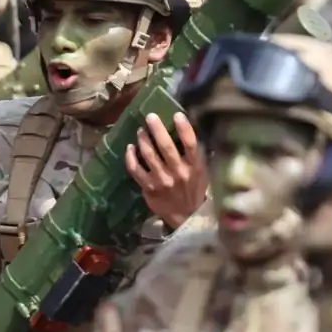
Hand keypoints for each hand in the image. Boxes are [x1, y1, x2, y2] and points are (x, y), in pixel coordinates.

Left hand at [126, 113, 206, 230]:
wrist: (185, 216)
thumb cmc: (194, 189)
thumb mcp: (201, 172)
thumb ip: (195, 154)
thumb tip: (188, 130)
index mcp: (194, 167)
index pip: (190, 144)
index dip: (184, 128)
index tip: (177, 114)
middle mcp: (178, 173)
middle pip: (166, 147)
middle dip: (157, 129)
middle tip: (150, 116)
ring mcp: (162, 181)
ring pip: (149, 155)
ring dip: (143, 140)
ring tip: (141, 131)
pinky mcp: (148, 188)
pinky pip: (135, 169)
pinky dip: (130, 157)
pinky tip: (130, 148)